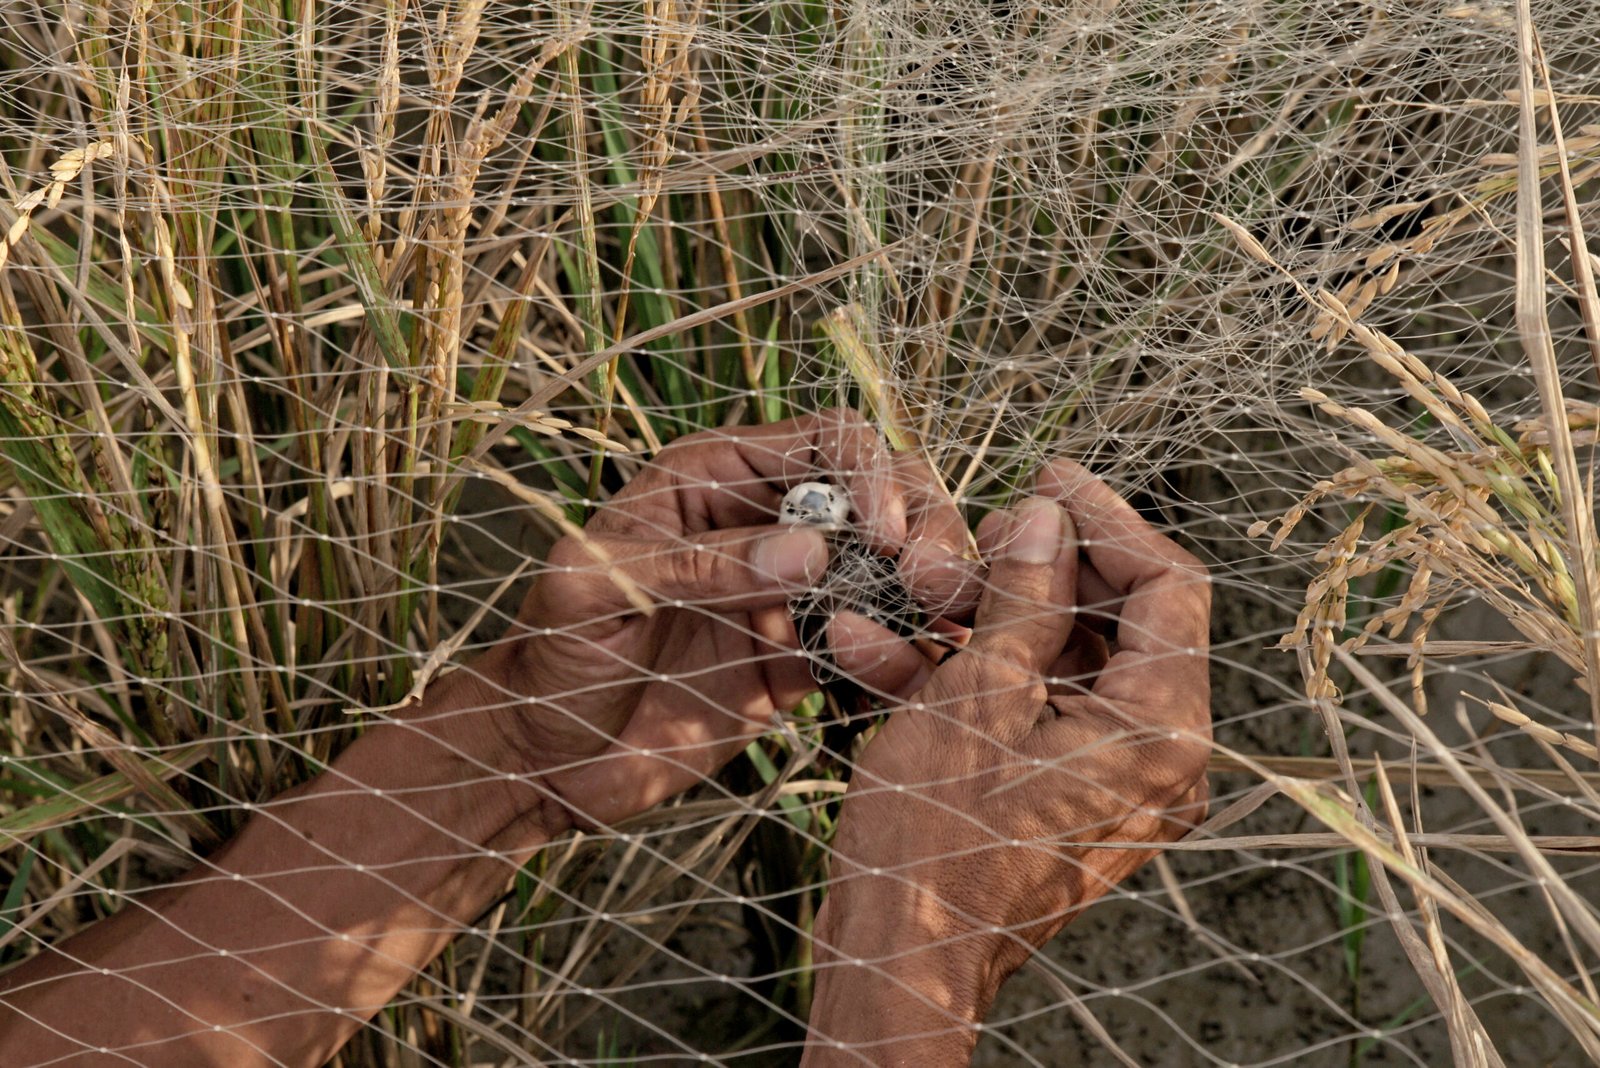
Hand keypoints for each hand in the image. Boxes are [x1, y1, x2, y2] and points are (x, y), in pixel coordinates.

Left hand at [483, 410, 980, 828]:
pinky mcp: (803, 667)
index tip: (882, 535)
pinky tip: (909, 679)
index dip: (871, 474)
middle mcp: (768, 527)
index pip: (827, 442)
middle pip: (886, 498)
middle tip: (935, 586)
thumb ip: (699, 564)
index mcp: (717, 478)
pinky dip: (904, 661)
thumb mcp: (597, 589)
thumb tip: (811, 552)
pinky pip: (875, 651)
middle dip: (926, 530)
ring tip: (942, 632)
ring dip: (930, 596)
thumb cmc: (549, 656)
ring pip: (896, 573)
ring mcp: (792, 597)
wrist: (540, 760)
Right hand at [804, 461, 1210, 1064]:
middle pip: (1118, 622)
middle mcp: (1157, 758)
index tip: (1047, 481)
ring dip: (982, 622)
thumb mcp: (975, 694)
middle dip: (1031, 572)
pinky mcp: (1063, 798)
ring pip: (1062, 664)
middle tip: (969, 543)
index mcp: (1163, 730)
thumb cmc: (935, 845)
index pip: (1170, 585)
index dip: (1107, 520)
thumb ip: (1026, 597)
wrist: (897, 967)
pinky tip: (884, 651)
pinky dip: (970, 679)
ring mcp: (1111, 781)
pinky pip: (1032, 713)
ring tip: (907, 594)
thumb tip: (1049, 520)